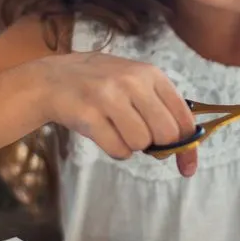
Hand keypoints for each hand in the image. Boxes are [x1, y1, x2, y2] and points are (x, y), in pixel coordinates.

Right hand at [37, 52, 198, 175]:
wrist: (51, 80)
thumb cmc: (100, 85)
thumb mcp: (134, 81)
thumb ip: (160, 108)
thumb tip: (185, 151)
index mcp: (150, 74)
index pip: (183, 117)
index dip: (188, 147)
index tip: (187, 167)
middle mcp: (132, 81)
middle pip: (166, 134)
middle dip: (157, 146)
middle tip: (141, 138)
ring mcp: (109, 97)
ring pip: (141, 143)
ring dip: (132, 145)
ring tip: (117, 129)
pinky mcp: (88, 115)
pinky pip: (118, 150)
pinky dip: (115, 150)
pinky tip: (104, 133)